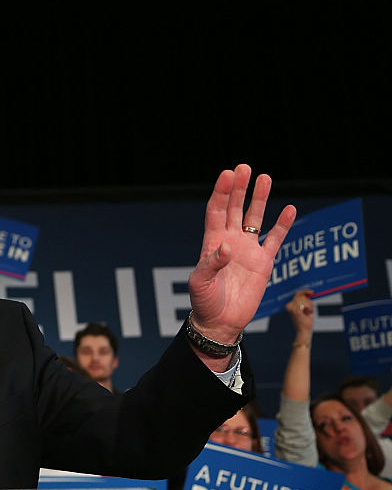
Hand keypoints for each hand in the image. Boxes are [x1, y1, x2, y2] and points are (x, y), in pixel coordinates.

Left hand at [188, 165, 296, 344]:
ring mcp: (248, 250)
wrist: (221, 322)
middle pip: (235, 208)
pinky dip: (282, 225)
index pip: (216, 211)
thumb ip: (211, 264)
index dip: (221, 192)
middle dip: (239, 188)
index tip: (227, 174)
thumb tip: (227, 247)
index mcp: (212, 242)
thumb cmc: (204, 302)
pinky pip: (275, 239)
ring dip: (259, 199)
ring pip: (255, 218)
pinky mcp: (263, 262)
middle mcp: (230, 241)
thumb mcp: (200, 283)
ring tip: (265, 178)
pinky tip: (289, 208)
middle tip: (244, 168)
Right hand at [284, 288, 314, 336]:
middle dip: (309, 302)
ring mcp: (292, 308)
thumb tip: (309, 294)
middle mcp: (289, 306)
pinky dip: (310, 309)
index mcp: (290, 305)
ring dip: (310, 306)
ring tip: (308, 313)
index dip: (305, 291)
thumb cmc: (305, 322)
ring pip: (305, 300)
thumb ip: (305, 302)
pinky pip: (306, 304)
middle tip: (309, 311)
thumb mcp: (305, 309)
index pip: (298, 294)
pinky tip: (308, 314)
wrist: (304, 332)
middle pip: (302, 296)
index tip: (312, 292)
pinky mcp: (296, 310)